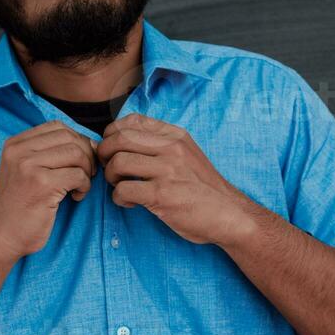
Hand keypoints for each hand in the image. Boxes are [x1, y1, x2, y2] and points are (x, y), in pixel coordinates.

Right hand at [0, 120, 97, 258]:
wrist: (1, 237)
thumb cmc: (20, 206)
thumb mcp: (25, 170)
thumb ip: (48, 152)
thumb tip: (90, 142)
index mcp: (15, 144)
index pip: (57, 126)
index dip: (76, 140)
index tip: (80, 160)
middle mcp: (19, 151)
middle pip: (69, 138)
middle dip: (86, 156)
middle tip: (86, 175)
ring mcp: (29, 166)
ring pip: (76, 154)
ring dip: (86, 171)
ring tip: (79, 186)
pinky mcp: (41, 184)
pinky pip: (78, 175)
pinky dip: (84, 186)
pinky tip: (76, 197)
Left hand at [95, 113, 244, 245]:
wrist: (229, 214)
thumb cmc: (203, 188)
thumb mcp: (187, 154)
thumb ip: (160, 144)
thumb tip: (121, 140)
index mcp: (175, 135)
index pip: (132, 120)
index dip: (113, 133)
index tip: (113, 149)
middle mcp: (171, 148)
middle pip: (118, 139)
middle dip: (105, 154)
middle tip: (110, 169)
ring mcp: (167, 170)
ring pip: (118, 162)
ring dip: (111, 177)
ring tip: (121, 186)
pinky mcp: (162, 195)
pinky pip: (123, 189)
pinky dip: (119, 198)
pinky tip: (130, 202)